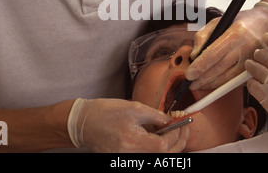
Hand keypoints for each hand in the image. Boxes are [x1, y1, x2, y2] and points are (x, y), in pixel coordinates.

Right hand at [67, 98, 188, 152]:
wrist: (83, 122)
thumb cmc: (105, 112)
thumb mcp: (134, 107)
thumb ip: (155, 115)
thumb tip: (172, 120)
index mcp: (133, 141)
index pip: (164, 145)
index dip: (177, 133)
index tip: (181, 121)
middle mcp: (131, 155)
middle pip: (164, 156)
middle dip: (178, 141)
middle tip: (184, 127)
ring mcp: (127, 160)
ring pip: (157, 157)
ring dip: (170, 145)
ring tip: (174, 129)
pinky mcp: (124, 160)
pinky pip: (146, 155)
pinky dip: (157, 148)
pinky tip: (160, 135)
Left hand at [186, 5, 267, 90]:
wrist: (266, 22)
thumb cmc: (240, 22)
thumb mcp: (218, 21)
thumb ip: (203, 36)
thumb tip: (194, 56)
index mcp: (236, 32)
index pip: (214, 53)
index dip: (200, 66)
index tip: (189, 74)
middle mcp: (247, 46)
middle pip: (220, 68)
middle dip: (203, 79)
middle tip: (190, 83)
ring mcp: (254, 59)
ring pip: (229, 78)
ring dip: (212, 85)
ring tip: (199, 85)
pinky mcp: (257, 68)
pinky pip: (237, 81)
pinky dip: (223, 85)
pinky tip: (213, 83)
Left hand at [245, 33, 267, 147]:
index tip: (266, 38)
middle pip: (263, 55)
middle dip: (259, 55)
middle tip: (257, 56)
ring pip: (254, 67)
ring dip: (251, 66)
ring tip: (250, 66)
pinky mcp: (266, 95)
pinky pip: (251, 84)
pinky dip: (250, 83)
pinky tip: (253, 84)